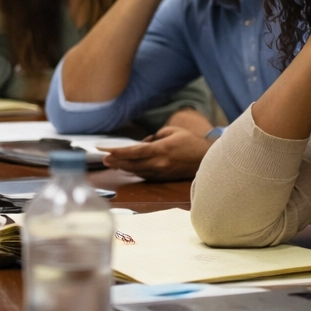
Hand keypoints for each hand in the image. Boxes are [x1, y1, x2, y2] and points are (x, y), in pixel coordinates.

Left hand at [98, 127, 212, 180]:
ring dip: (123, 167)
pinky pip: (145, 175)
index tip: (105, 151)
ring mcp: (161, 172)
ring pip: (137, 171)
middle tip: (104, 159)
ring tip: (112, 163)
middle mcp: (159, 163)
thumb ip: (154, 137)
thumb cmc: (190, 142)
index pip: (134, 152)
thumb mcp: (172, 132)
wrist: (207, 159)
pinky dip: (135, 170)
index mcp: (160, 149)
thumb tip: (143, 143)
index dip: (117, 152)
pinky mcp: (163, 178)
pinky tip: (127, 167)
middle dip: (116, 161)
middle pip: (132, 164)